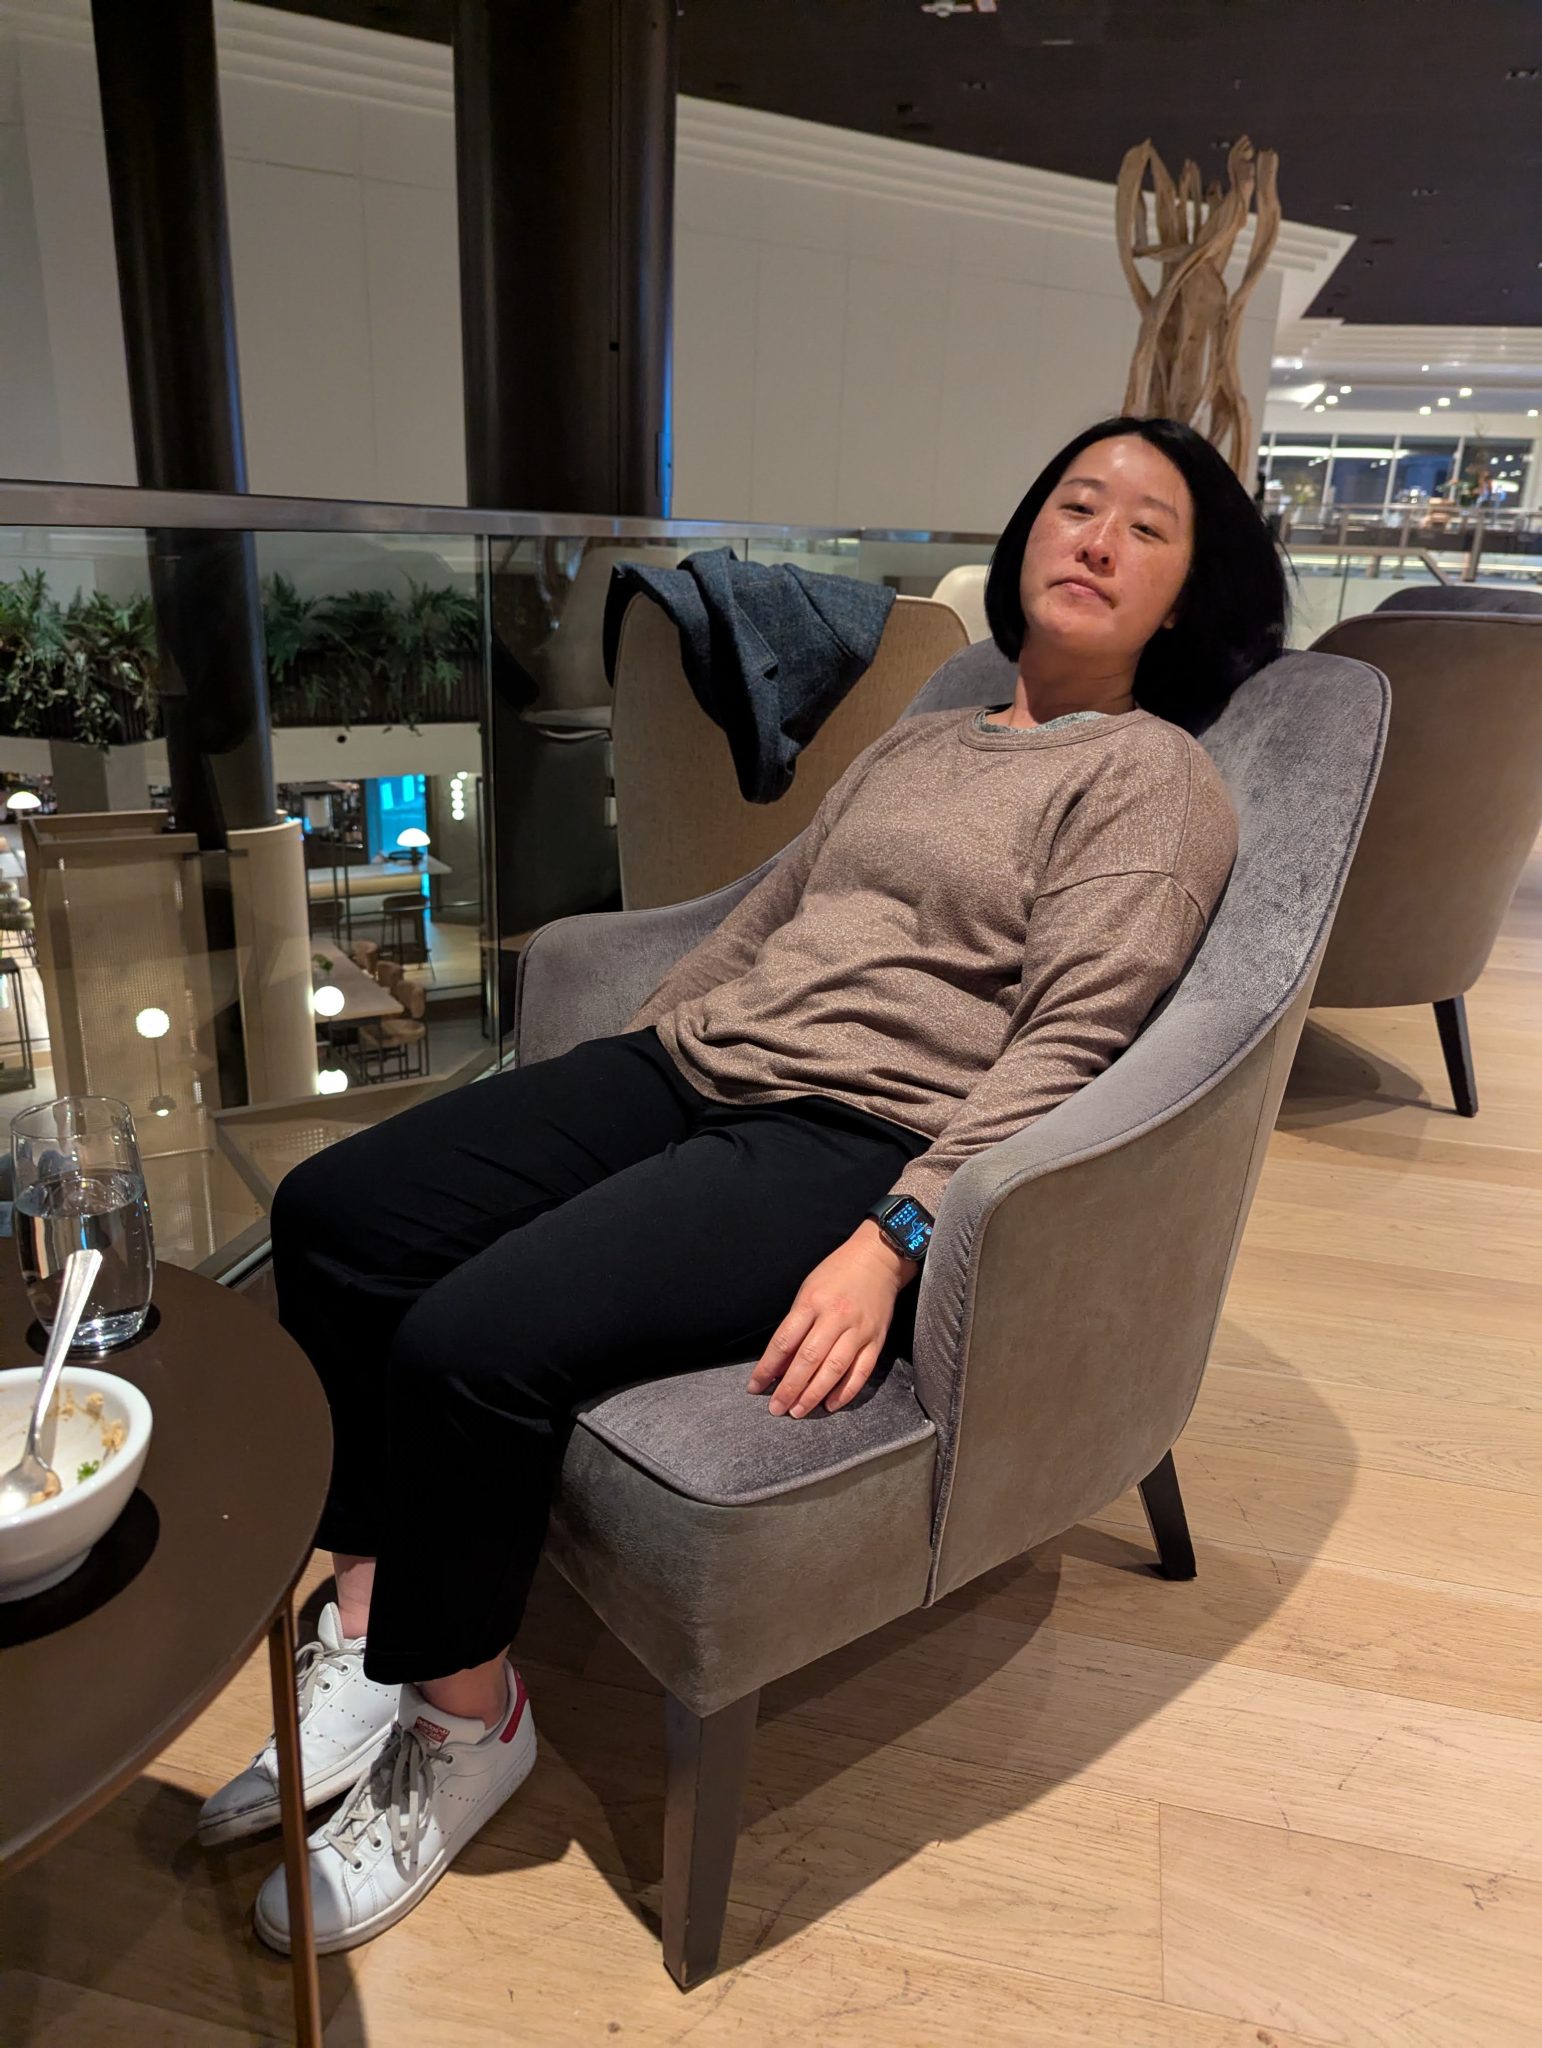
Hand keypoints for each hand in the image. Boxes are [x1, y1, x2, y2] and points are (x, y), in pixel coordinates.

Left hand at [747, 1222, 916, 1417]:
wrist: (878, 1260)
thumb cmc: (836, 1274)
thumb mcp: (807, 1291)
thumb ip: (794, 1326)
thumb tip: (778, 1364)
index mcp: (812, 1302)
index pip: (784, 1341)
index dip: (767, 1368)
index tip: (755, 1386)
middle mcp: (835, 1317)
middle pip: (808, 1359)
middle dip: (789, 1388)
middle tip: (776, 1409)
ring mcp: (858, 1330)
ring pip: (834, 1369)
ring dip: (814, 1394)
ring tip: (798, 1411)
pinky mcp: (876, 1340)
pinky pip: (861, 1371)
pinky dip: (846, 1391)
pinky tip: (831, 1404)